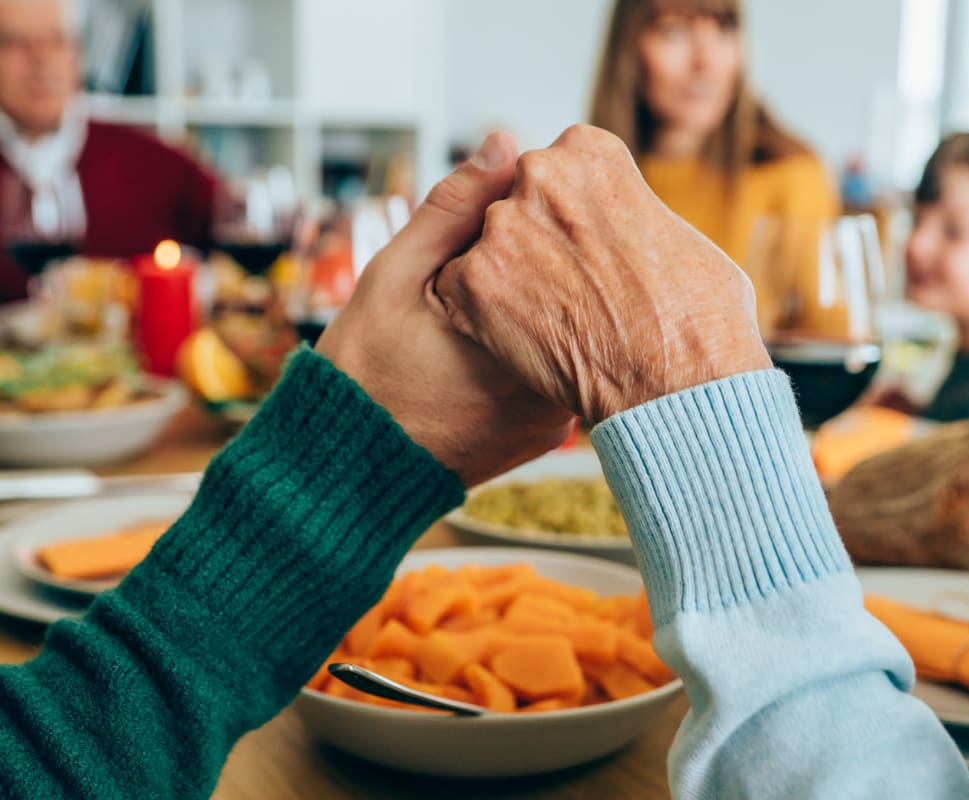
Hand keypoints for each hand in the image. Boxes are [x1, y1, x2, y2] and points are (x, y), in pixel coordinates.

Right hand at [315, 133, 573, 485]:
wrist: (352, 472)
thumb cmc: (363, 372)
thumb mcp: (393, 276)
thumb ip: (452, 210)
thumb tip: (504, 143)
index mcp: (518, 340)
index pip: (568, 257)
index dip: (549, 224)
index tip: (523, 214)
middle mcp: (551, 387)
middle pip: (580, 299)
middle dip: (554, 266)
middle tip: (516, 254)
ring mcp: (555, 418)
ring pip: (575, 337)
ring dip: (552, 308)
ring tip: (504, 297)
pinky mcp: (548, 435)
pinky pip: (563, 374)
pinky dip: (544, 348)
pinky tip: (506, 338)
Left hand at [433, 125, 771, 424]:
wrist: (678, 382)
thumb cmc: (698, 318)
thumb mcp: (679, 235)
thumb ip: (631, 213)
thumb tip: (623, 228)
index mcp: (591, 151)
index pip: (556, 172)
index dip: (569, 218)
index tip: (586, 250)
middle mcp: (540, 174)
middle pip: (516, 205)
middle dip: (533, 242)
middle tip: (566, 289)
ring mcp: (502, 226)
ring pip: (485, 247)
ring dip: (505, 279)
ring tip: (550, 321)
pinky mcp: (474, 282)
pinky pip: (458, 291)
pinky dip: (479, 317)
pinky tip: (520, 341)